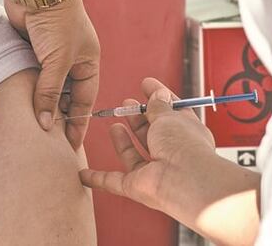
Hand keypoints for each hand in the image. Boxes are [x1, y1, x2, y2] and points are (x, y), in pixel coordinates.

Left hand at [5, 0, 99, 149]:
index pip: (84, 100)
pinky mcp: (32, 47)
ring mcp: (51, 52)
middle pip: (65, 94)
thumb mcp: (57, 62)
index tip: (70, 146)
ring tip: (32, 127)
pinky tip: (20, 102)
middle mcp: (72, 58)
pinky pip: (31, 74)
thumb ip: (49, 93)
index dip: (77, 122)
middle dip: (58, 115)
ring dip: (40, 101)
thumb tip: (45, 124)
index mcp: (88, 61)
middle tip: (49, 142)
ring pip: (46, 85)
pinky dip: (27, 87)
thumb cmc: (57, 21)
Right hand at [79, 78, 259, 243]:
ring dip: (123, 141)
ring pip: (134, 155)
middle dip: (138, 118)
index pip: (171, 111)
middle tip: (127, 103)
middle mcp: (171, 154)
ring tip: (115, 124)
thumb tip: (158, 93)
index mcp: (185, 133)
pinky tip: (86, 174)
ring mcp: (154, 171)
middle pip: (151, 134)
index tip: (146, 84)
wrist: (185, 180)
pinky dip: (99, 179)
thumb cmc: (184, 146)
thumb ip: (159, 104)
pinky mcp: (137, 186)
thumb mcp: (169, 115)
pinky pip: (114, 182)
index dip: (158, 96)